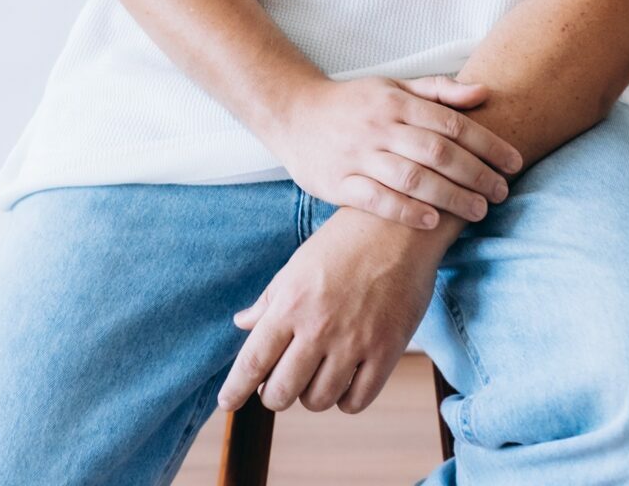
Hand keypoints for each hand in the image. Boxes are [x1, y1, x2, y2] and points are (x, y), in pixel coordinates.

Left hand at [217, 205, 440, 414]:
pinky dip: (346, 399)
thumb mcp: (299, 263)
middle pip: (281, 392)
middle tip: (280, 383)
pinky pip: (357, 401)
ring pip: (317, 401)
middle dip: (274, 395)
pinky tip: (346, 380)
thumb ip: (270, 299)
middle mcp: (319, 326)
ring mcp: (354, 341)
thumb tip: (241, 323)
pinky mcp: (387, 350)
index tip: (228, 403)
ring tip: (317, 374)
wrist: (400, 225)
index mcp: (291, 302)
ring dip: (311, 395)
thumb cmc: (345, 241)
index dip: (236, 389)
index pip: (253, 360)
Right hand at [269, 72, 522, 230]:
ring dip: (450, 196)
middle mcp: (381, 126)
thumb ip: (438, 91)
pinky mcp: (339, 182)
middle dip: (476, 173)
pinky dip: (404, 210)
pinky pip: (376, 198)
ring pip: (411, 177)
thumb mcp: (394, 87)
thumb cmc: (354, 103)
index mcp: (397, 102)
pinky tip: (430, 221)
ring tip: (478, 211)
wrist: (295, 114)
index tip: (514, 162)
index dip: (487, 144)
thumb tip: (483, 92)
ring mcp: (359, 154)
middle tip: (502, 192)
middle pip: (437, 151)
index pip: (452, 123)